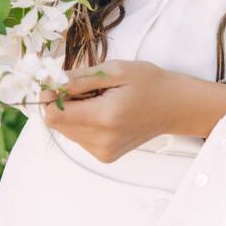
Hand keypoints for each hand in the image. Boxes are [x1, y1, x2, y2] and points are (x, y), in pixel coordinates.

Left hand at [40, 60, 169, 162]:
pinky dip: (84, 122)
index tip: (61, 82)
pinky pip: (79, 137)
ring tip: (100, 101)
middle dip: (64, 103)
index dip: (50, 97)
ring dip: (74, 112)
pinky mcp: (105, 156)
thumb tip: (51, 84)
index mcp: (105, 117)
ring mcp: (103, 151)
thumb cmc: (149, 83)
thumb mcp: (116, 70)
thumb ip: (80, 79)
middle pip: (57, 124)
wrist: (174, 106)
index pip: (53, 115)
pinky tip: (104, 113)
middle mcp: (101, 140)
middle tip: (88, 89)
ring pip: (66, 131)